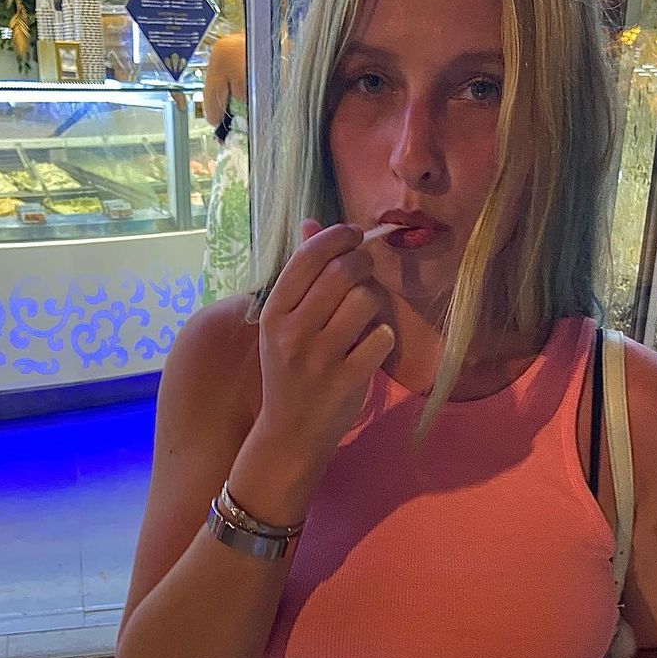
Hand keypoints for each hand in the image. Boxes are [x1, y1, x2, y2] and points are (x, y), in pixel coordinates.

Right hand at [255, 219, 395, 467]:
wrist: (290, 434)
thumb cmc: (289, 371)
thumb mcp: (282, 323)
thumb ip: (299, 275)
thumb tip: (312, 223)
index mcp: (273, 314)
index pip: (308, 257)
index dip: (338, 236)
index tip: (353, 235)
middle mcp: (293, 333)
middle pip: (343, 272)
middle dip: (362, 263)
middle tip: (365, 271)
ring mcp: (320, 358)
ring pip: (365, 300)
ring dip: (373, 300)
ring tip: (365, 313)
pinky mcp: (347, 380)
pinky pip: (381, 337)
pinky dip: (383, 336)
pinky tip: (371, 345)